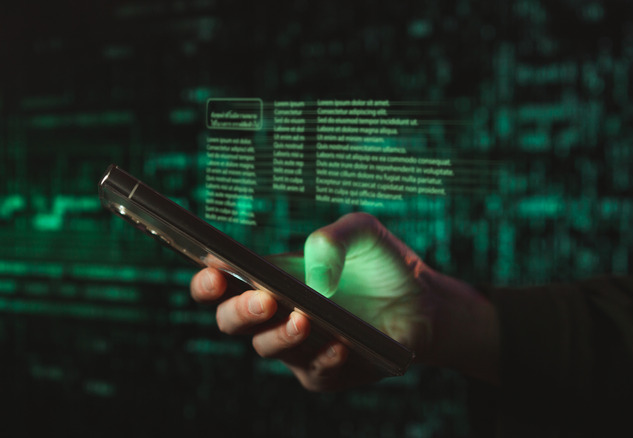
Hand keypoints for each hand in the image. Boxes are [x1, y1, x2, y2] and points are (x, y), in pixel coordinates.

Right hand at [190, 213, 498, 389]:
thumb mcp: (363, 233)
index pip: (220, 284)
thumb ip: (333, 239)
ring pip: (268, 347)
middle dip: (241, 310)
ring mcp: (296, 347)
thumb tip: (314, 278)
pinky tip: (340, 344)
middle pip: (231, 321)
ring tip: (304, 318)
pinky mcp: (324, 372)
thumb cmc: (381, 264)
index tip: (212, 270)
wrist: (425, 302)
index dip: (207, 280)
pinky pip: (313, 370)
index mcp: (269, 278)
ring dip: (282, 334)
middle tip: (264, 298)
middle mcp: (274, 316)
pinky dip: (324, 357)